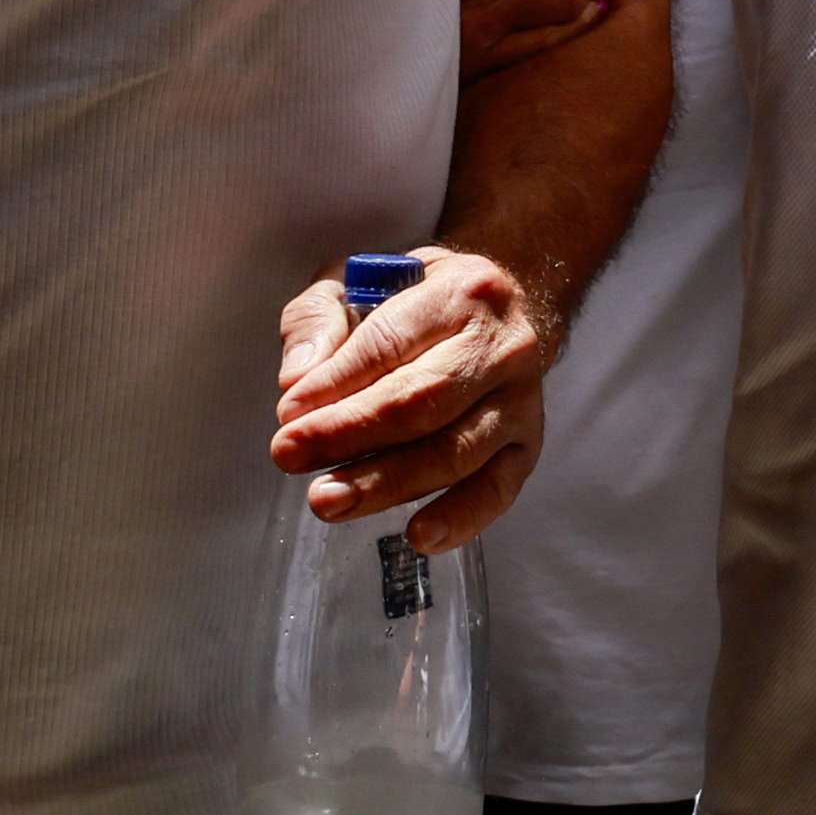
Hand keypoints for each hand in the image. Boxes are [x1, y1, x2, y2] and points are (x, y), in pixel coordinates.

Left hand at [273, 249, 553, 551]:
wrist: (501, 310)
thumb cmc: (418, 299)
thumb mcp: (358, 280)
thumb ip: (318, 317)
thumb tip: (296, 379)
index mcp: (462, 291)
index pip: (390, 342)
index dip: (336, 382)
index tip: (288, 414)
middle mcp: (503, 345)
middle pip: (422, 399)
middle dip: (349, 434)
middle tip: (289, 456)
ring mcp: (521, 400)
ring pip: (455, 451)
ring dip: (386, 483)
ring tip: (328, 499)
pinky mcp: (527, 445)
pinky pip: (497, 489)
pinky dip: (460, 517)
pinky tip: (417, 535)